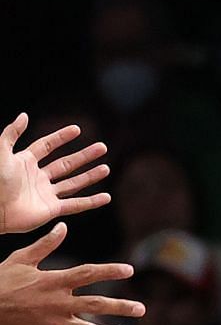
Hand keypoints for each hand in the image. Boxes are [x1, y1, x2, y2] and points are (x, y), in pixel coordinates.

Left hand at [0, 115, 111, 232]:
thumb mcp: (1, 151)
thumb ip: (12, 133)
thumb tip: (24, 115)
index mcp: (25, 161)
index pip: (46, 146)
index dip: (61, 137)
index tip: (77, 130)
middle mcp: (38, 177)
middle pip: (66, 164)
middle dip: (84, 156)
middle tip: (102, 147)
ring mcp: (46, 193)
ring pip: (73, 183)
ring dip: (90, 176)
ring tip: (106, 168)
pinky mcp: (51, 209)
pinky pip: (76, 205)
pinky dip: (92, 202)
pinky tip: (106, 197)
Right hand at [0, 223, 142, 324]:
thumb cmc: (0, 281)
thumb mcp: (21, 259)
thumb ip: (45, 244)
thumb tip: (63, 226)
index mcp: (53, 281)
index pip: (87, 273)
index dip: (110, 271)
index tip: (130, 270)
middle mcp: (57, 302)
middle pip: (96, 304)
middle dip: (121, 307)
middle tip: (141, 310)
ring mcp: (52, 323)